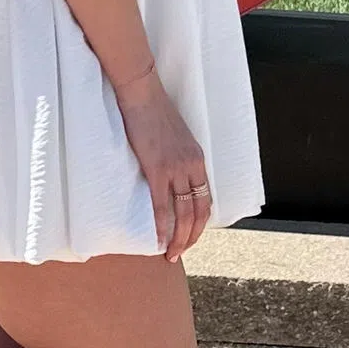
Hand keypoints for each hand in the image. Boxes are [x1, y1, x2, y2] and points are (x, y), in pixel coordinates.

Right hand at [114, 66, 212, 260]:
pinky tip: (159, 240)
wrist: (142, 94)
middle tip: (181, 252)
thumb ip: (178, 157)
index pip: (206, 199)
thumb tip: (170, 175)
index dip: (200, 222)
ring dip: (179, 238)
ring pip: (183, 213)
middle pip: (199, 211)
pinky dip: (162, 226)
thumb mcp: (175, 137)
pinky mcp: (156, 169)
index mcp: (198, 159)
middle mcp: (192, 166)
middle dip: (192, 236)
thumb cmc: (154, 112)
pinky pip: (161, 206)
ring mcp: (175, 169)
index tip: (191, 235)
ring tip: (172, 254)